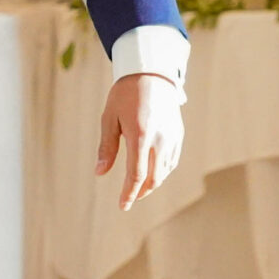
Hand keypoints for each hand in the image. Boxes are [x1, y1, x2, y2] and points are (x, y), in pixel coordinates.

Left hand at [95, 72, 183, 211]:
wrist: (152, 72)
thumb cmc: (125, 94)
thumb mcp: (110, 118)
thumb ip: (107, 147)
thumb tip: (100, 172)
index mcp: (140, 135)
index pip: (137, 174)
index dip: (129, 193)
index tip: (123, 205)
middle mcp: (160, 139)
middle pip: (154, 178)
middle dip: (141, 191)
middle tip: (129, 197)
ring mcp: (172, 137)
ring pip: (165, 171)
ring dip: (152, 183)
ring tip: (139, 187)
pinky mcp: (178, 134)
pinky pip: (173, 160)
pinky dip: (163, 171)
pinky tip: (154, 173)